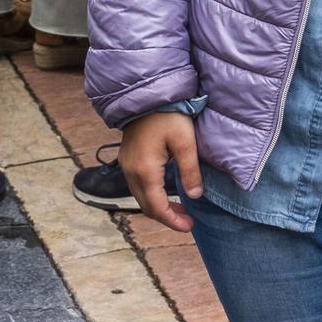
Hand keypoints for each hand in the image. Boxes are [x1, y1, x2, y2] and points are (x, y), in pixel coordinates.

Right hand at [120, 111, 201, 232]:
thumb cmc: (169, 114)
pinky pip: (137, 186)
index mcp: (145, 170)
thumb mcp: (185, 141)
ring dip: (158, 207)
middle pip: (146, 206)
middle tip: (188, 220)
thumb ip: (190, 171)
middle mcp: (130, 171)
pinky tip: (166, 192)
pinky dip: (151, 195)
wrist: (147, 95)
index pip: (156, 207)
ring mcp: (126, 165)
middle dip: (166, 217)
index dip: (172, 221)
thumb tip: (195, 196)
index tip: (189, 226)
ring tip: (180, 209)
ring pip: (140, 197)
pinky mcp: (127, 159)